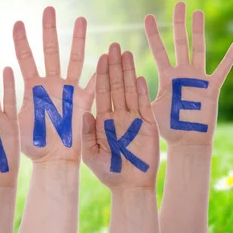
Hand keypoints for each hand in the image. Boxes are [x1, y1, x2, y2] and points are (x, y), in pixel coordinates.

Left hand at [13, 7, 94, 162]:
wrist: (53, 162)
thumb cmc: (31, 147)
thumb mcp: (13, 125)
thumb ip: (8, 107)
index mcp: (32, 88)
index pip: (25, 58)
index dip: (21, 41)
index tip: (17, 22)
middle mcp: (51, 85)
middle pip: (50, 51)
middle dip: (49, 30)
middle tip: (49, 9)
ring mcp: (68, 91)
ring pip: (74, 59)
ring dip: (78, 39)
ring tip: (81, 18)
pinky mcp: (84, 102)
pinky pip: (94, 83)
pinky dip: (100, 69)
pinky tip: (106, 53)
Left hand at [82, 44, 159, 188]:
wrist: (129, 186)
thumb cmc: (107, 172)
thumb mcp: (90, 153)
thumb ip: (87, 134)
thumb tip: (85, 114)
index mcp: (102, 120)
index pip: (101, 92)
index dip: (101, 74)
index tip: (100, 57)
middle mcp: (117, 115)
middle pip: (115, 85)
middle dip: (114, 66)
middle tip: (114, 45)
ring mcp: (133, 119)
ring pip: (129, 90)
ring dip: (128, 72)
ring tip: (126, 53)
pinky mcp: (148, 125)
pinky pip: (144, 105)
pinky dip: (141, 91)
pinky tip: (139, 76)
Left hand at [146, 1, 232, 146]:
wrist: (187, 143)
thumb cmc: (167, 128)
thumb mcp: (149, 109)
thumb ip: (140, 95)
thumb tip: (125, 85)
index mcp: (166, 77)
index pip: (158, 50)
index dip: (153, 34)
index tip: (147, 17)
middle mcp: (182, 73)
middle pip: (180, 43)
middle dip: (179, 23)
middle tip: (179, 4)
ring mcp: (198, 79)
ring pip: (199, 49)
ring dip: (199, 31)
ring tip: (198, 12)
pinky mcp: (212, 88)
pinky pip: (222, 70)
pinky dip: (230, 57)